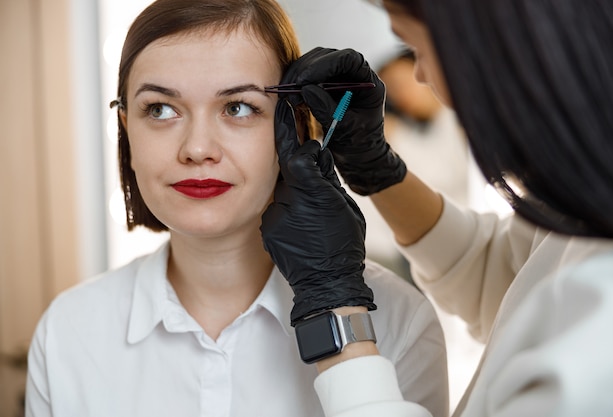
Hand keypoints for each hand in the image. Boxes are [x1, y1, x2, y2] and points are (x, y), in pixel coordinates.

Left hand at [261, 98, 375, 324]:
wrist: (327, 286)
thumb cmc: (344, 247)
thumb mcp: (343, 205)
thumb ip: (326, 176)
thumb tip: (317, 152)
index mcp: (309, 190)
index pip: (293, 149)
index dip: (288, 125)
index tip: (286, 104)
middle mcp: (285, 201)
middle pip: (286, 169)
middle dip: (295, 161)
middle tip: (302, 154)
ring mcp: (273, 217)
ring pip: (281, 191)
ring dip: (294, 190)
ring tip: (311, 208)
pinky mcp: (268, 230)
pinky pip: (277, 210)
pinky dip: (289, 209)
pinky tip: (302, 224)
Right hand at [280, 47, 406, 195]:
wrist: (358, 154)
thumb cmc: (359, 144)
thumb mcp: (345, 129)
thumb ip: (328, 109)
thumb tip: (306, 89)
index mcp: (368, 81)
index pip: (348, 59)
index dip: (325, 64)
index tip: (305, 81)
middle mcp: (354, 73)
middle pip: (327, 56)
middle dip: (306, 69)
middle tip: (290, 88)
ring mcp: (338, 76)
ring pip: (314, 61)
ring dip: (297, 75)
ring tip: (286, 94)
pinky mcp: (324, 83)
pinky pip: (307, 74)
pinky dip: (295, 82)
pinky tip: (288, 96)